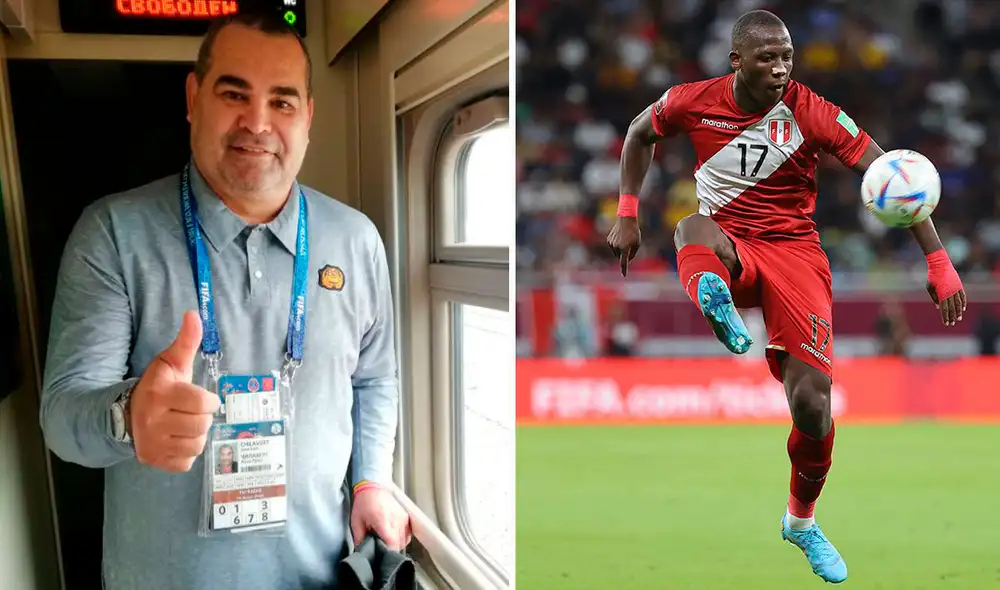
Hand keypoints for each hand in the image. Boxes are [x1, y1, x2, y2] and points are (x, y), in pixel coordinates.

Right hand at [129, 310, 220, 472]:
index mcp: (160, 394)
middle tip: (193, 412)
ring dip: (197, 435)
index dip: (209, 401)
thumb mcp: (170, 362)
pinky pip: (186, 461)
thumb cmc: (157, 386)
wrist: (125, 415)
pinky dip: (187, 452)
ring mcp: (152, 443)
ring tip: (186, 424)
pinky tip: (178, 439)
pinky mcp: (154, 460)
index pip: (202, 403)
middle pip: (201, 425)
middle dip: (203, 417)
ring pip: (196, 444)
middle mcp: (154, 420)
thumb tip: (194, 314)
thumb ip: (186, 341)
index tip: (203, 398)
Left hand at [350, 486, 411, 550]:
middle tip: (379, 547)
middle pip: (398, 545)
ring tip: (385, 540)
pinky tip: (392, 536)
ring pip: (404, 541)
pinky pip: (407, 534)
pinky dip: (401, 539)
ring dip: (395, 544)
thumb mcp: (356, 522)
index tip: (380, 554)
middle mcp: (396, 520)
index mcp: (382, 521)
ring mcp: (403, 518)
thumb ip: (359, 539)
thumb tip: (362, 553)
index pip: (392, 544)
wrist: (373, 488)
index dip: (386, 553)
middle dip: (389, 549)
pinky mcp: (406, 517)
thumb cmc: (364, 504)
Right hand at [606, 216, 640, 276]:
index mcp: (624, 248)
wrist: (626, 220)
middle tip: (630, 245)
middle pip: (620, 257)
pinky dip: (617, 245)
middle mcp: (616, 247)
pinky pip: (613, 247)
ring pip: (616, 252)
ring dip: (621, 249)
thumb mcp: (637, 243)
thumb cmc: (634, 232)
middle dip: (624, 254)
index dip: (624, 269)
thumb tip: (627, 260)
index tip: (623, 275)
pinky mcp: (608, 240)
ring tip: (625, 239)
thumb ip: (633, 254)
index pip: (623, 262)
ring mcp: (611, 244)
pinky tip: (621, 237)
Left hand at [925, 251, 966, 326]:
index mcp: (942, 294)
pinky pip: (962, 296)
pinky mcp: (959, 285)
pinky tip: (963, 309)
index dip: (946, 317)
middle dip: (952, 317)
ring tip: (959, 319)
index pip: (944, 309)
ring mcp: (956, 289)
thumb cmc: (932, 277)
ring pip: (958, 303)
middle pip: (952, 308)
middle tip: (952, 324)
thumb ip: (935, 298)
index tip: (946, 323)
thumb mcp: (930, 288)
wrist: (940, 265)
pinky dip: (963, 303)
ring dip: (958, 312)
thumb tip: (939, 307)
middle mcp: (950, 292)